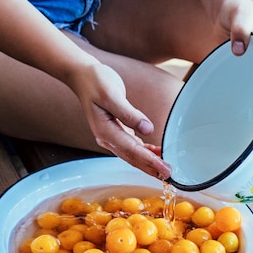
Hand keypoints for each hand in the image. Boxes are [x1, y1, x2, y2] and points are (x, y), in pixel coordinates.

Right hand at [69, 62, 171, 178]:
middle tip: (169, 175)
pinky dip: (144, 152)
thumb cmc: (95, 82)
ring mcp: (111, 136)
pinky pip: (132, 146)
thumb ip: (129, 113)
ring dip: (149, 163)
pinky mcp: (116, 130)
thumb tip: (147, 129)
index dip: (150, 161)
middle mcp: (107, 137)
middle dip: (151, 168)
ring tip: (165, 169)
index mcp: (105, 131)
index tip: (164, 169)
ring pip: (132, 155)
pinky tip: (156, 153)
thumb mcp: (111, 94)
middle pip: (132, 158)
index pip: (132, 150)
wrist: (83, 76)